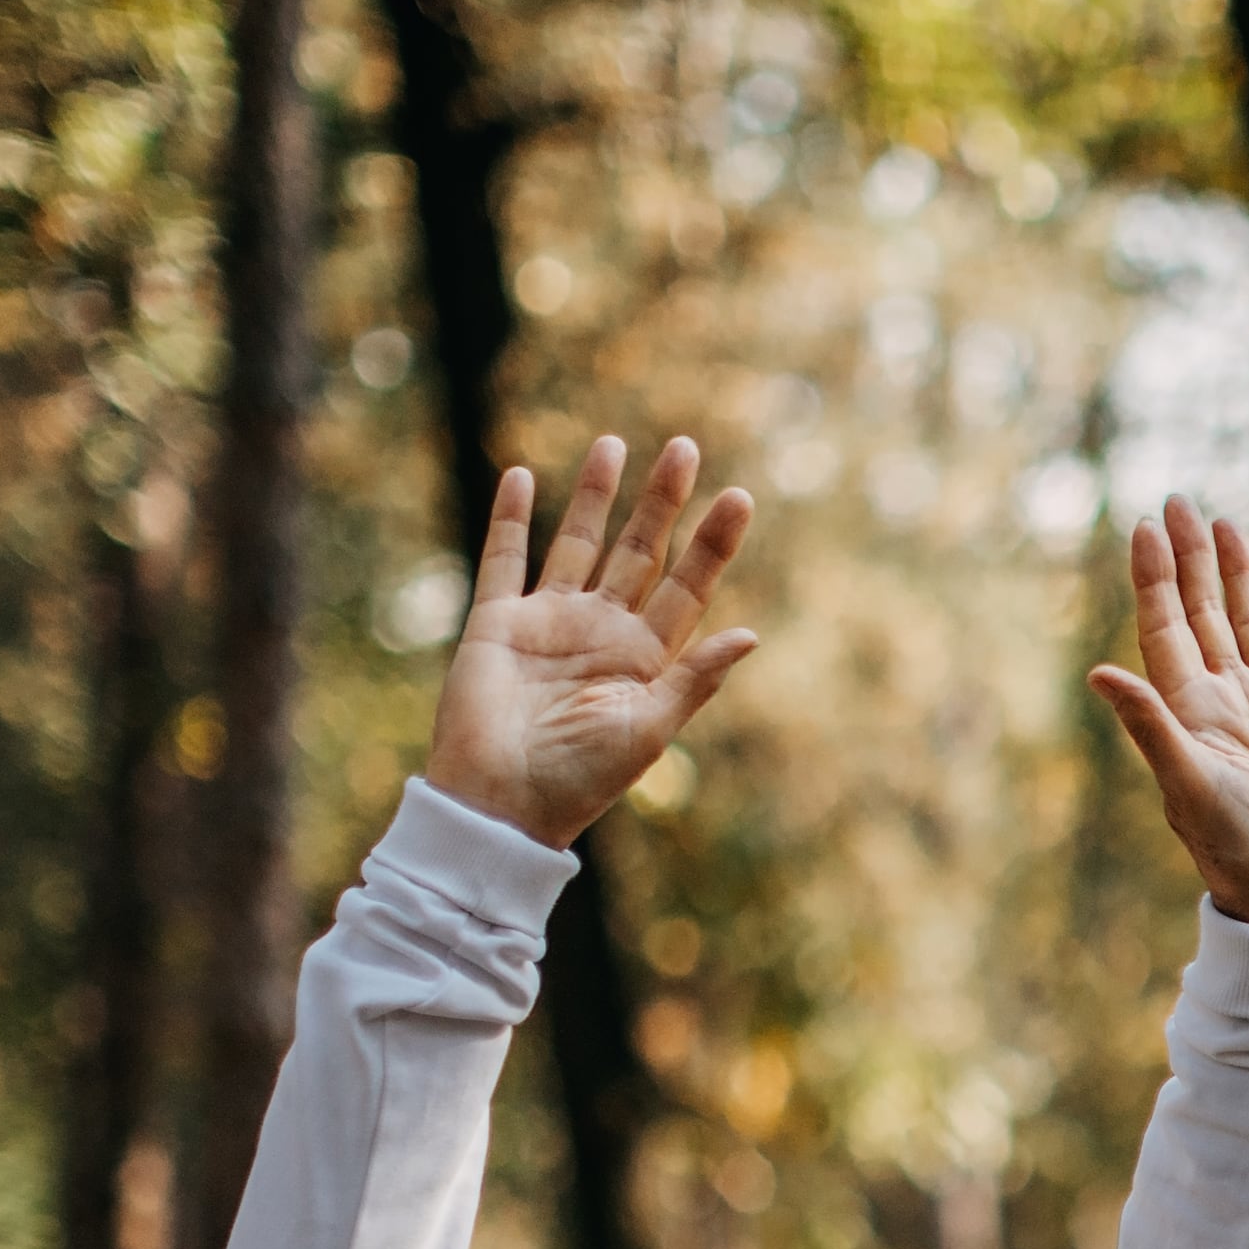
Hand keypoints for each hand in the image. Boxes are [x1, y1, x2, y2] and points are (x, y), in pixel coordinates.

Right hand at [425, 437, 758, 848]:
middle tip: (684, 446)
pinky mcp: (498, 623)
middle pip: (639, 551)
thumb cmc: (580, 778)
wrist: (501, 804)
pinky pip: (504, 560)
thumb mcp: (648, 729)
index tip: (738, 496)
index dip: (712, 543)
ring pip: (576, 542)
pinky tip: (522, 478)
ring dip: (595, 496)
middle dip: (661, 502)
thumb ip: (693, 679)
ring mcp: (549, 623)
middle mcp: (601, 632)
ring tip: (615, 444)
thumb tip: (750, 634)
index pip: (688, 587)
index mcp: (645, 659)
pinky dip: (511, 519)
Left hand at [1092, 499, 1248, 927]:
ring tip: (1228, 526)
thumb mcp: (1188, 787)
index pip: (1166, 628)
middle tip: (1179, 502)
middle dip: (1190, 560)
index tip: (1145, 524)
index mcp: (1191, 712)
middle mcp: (1229, 704)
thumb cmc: (1239, 852)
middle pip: (1204, 615)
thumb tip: (1099, 673)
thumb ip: (1151, 726)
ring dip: (1238, 579)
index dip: (1154, 577)